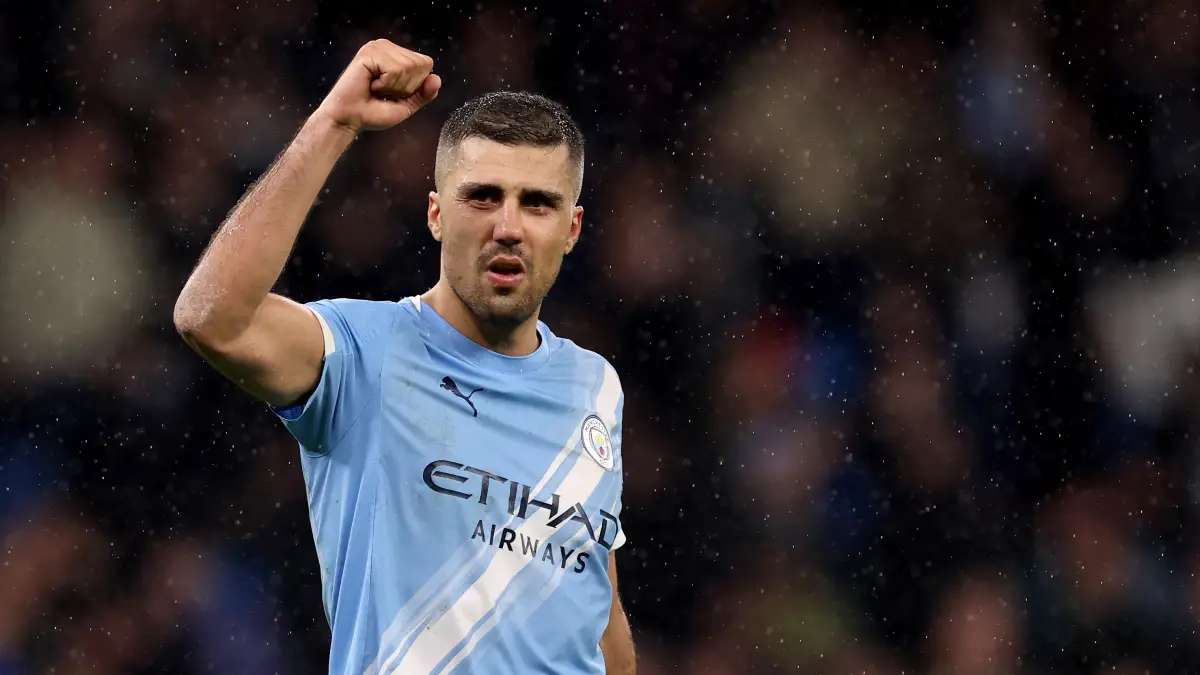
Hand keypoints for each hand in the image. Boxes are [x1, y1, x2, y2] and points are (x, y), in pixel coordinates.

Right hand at [316, 40, 441, 134]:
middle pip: (420, 65)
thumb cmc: (373, 112)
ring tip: (377, 89)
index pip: (426, 64)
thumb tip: (437, 79)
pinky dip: (386, 84)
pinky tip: (371, 84)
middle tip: (383, 92)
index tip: (394, 93)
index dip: (415, 86)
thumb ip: (424, 94)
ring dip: (394, 87)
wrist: (349, 119)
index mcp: (397, 55)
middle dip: (406, 87)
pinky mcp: (369, 52)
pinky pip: (395, 70)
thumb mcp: (406, 105)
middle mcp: (388, 46)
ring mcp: (378, 46)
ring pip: (409, 67)